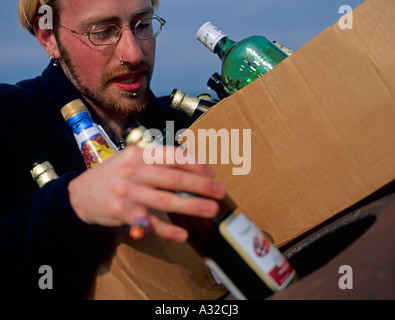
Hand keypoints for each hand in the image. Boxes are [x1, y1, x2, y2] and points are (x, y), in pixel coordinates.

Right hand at [67, 145, 225, 241]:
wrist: (79, 195)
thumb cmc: (112, 175)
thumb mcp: (130, 160)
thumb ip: (155, 161)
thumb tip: (189, 167)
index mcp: (138, 154)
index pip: (172, 156)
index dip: (194, 164)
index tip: (210, 172)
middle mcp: (133, 172)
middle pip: (173, 178)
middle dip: (201, 185)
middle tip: (220, 191)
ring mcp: (128, 194)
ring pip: (166, 200)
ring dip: (192, 206)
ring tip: (211, 209)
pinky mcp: (124, 214)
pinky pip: (150, 223)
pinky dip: (167, 230)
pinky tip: (182, 235)